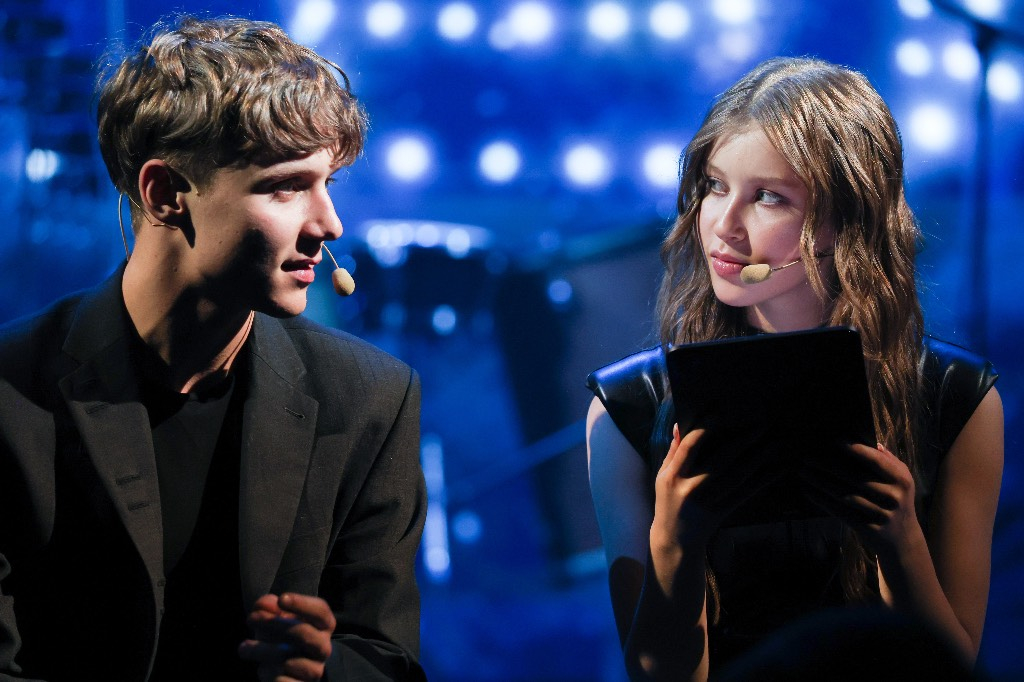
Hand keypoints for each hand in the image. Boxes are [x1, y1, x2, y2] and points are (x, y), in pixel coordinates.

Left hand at [238, 592, 334, 681]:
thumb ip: (270, 608)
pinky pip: (283, 681)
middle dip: (274, 624)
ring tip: (244, 647)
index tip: (281, 599)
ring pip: (288, 660)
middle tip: (250, 618)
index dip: (302, 604)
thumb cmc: (284, 637)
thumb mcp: (278, 619)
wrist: (294, 672)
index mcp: (323, 626)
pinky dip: (267, 672)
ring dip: (262, 651)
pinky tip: (262, 667)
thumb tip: (265, 604)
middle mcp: (322, 647)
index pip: (320, 611)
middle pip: (304, 634)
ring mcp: (314, 670)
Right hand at [652, 424, 780, 551]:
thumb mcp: (662, 476)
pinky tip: (777, 469)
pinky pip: (746, 493)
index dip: (704, 430)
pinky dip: (762, 481)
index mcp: (673, 476)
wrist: (675, 539)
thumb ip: (674, 452)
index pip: (690, 448)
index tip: (720, 414)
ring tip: (774, 444)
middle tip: (760, 426)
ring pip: (737, 477)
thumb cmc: (668, 502)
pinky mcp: (723, 512)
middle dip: (742, 443)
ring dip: (757, 459)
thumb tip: (682, 424)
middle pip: (720, 461)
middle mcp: (691, 488)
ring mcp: (709, 502)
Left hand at [801, 442, 920, 554]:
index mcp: (901, 479)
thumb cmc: (897, 501)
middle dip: (828, 465)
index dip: (854, 450)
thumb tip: (871, 441)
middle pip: (854, 477)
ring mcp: (880, 514)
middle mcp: (893, 496)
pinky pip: (840, 511)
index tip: (832, 441)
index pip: (875, 461)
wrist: (902, 540)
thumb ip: (888, 461)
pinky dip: (823, 501)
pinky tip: (810, 491)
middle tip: (807, 457)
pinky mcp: (868, 528)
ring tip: (804, 472)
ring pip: (844, 494)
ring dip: (821, 482)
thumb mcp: (901, 480)